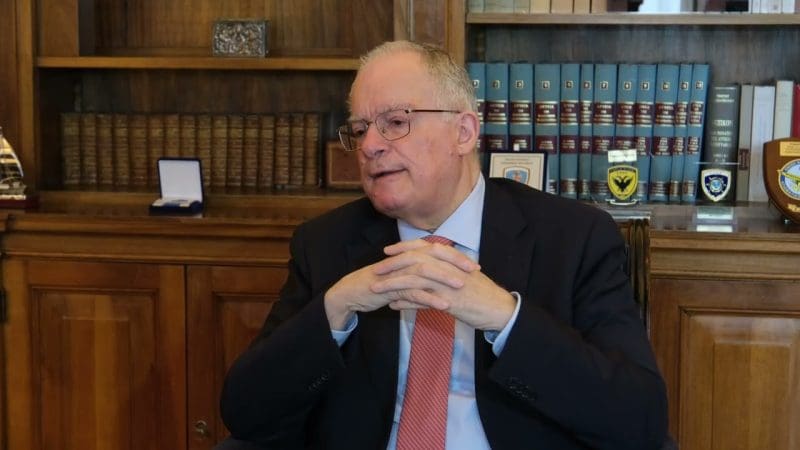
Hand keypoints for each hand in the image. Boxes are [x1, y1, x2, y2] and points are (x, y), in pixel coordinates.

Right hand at [323, 239, 480, 329]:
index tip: (474, 265)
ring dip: (444, 279)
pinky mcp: (390, 288)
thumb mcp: (402, 277)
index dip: (456, 257)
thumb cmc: (380, 285)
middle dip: (455, 263)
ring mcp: (396, 273)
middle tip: (474, 271)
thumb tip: (442, 276)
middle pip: (433, 256)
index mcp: (409, 256)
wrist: (352, 293)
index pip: (437, 251)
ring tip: (461, 287)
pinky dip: (428, 298)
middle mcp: (404, 260)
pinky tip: (443, 305)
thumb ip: (420, 275)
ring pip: (424, 272)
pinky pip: (412, 292)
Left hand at [370, 239, 516, 330]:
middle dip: (393, 264)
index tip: (388, 250)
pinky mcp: (448, 301)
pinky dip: (405, 302)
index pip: (424, 247)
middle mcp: (448, 268)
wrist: (500, 309)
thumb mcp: (466, 275)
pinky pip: (422, 300)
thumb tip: (433, 266)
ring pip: (414, 279)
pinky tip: (393, 306)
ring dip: (393, 283)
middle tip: (376, 268)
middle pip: (415, 260)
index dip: (404, 248)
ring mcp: (448, 284)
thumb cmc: (484, 294)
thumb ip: (449, 268)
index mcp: (453, 260)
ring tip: (377, 288)